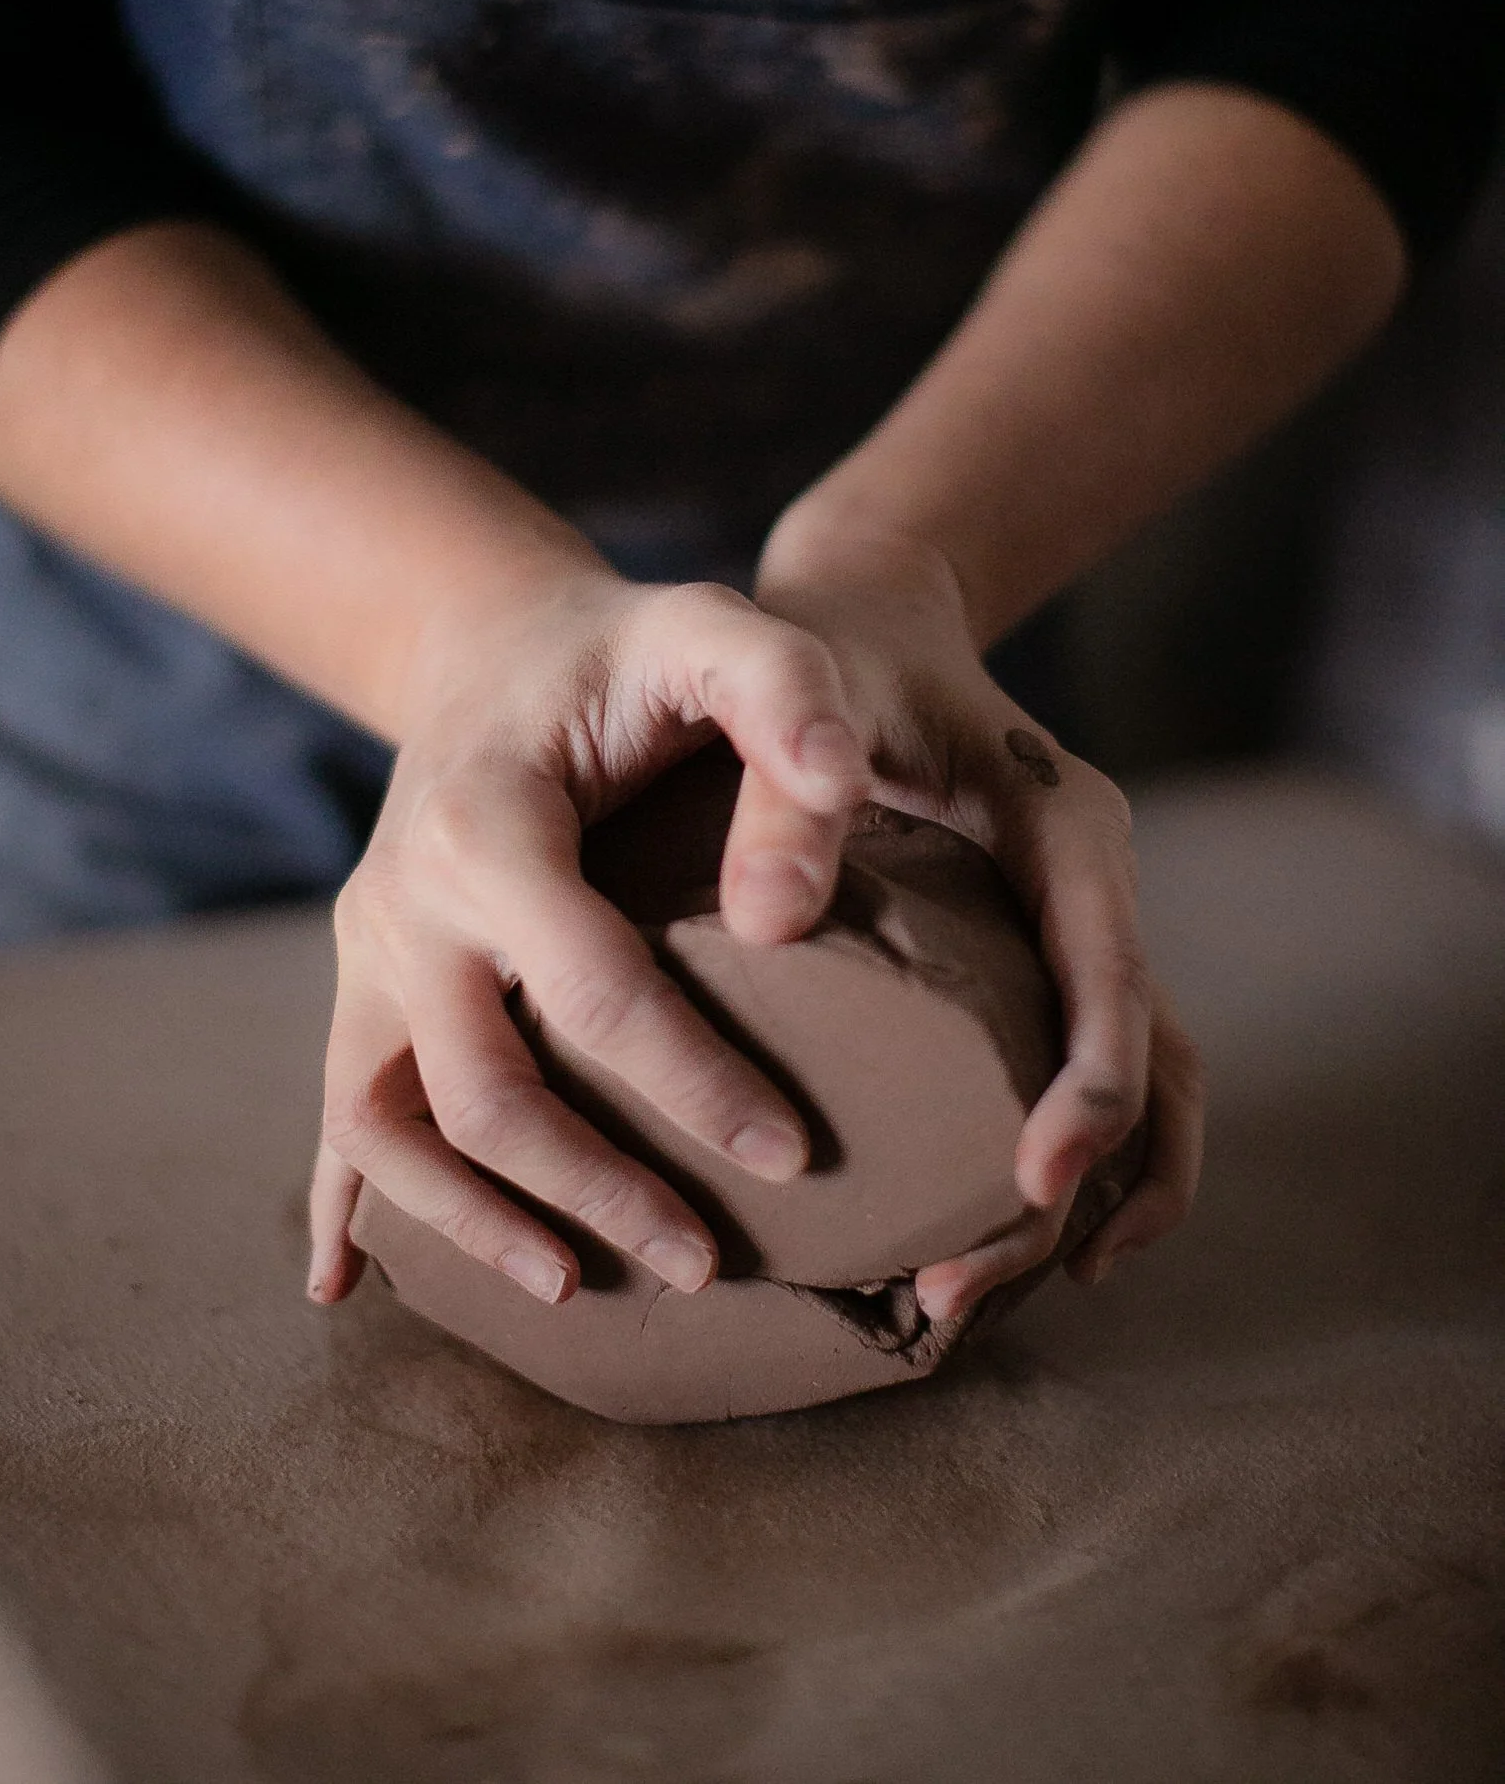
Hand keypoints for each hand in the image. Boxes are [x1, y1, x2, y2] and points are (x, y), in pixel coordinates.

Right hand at [307, 562, 872, 1306]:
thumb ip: (790, 711)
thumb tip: (789, 910)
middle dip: (597, 1191)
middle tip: (709, 1264)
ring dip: (473, 1224)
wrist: (494, 640)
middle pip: (482, 1092)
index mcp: (485, 822)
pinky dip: (344, 1205)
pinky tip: (344, 1286)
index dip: (695, 1085)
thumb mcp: (721, 634)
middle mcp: (399, 898)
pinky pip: (334, 1109)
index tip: (793, 1157)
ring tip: (575, 1290)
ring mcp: (364, 947)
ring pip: (384, 1127)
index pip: (593, 991)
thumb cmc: (631, 650)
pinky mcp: (357, 980)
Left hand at [745, 512, 1204, 1322]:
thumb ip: (785, 794)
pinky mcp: (1026, 966)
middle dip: (1079, 1192)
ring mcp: (1068, 936)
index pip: (1113, 980)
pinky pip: (1077, 1082)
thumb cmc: (830, 651)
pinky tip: (972, 1232)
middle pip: (1143, 1071)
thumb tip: (764, 928)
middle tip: (959, 1283)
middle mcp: (1089, 895)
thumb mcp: (812, 694)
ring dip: (1080, 1206)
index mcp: (1067, 832)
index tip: (1034, 1180)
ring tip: (963, 1297)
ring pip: (1135, 1098)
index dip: (1091, 1089)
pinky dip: (1057, 1169)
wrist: (860, 608)